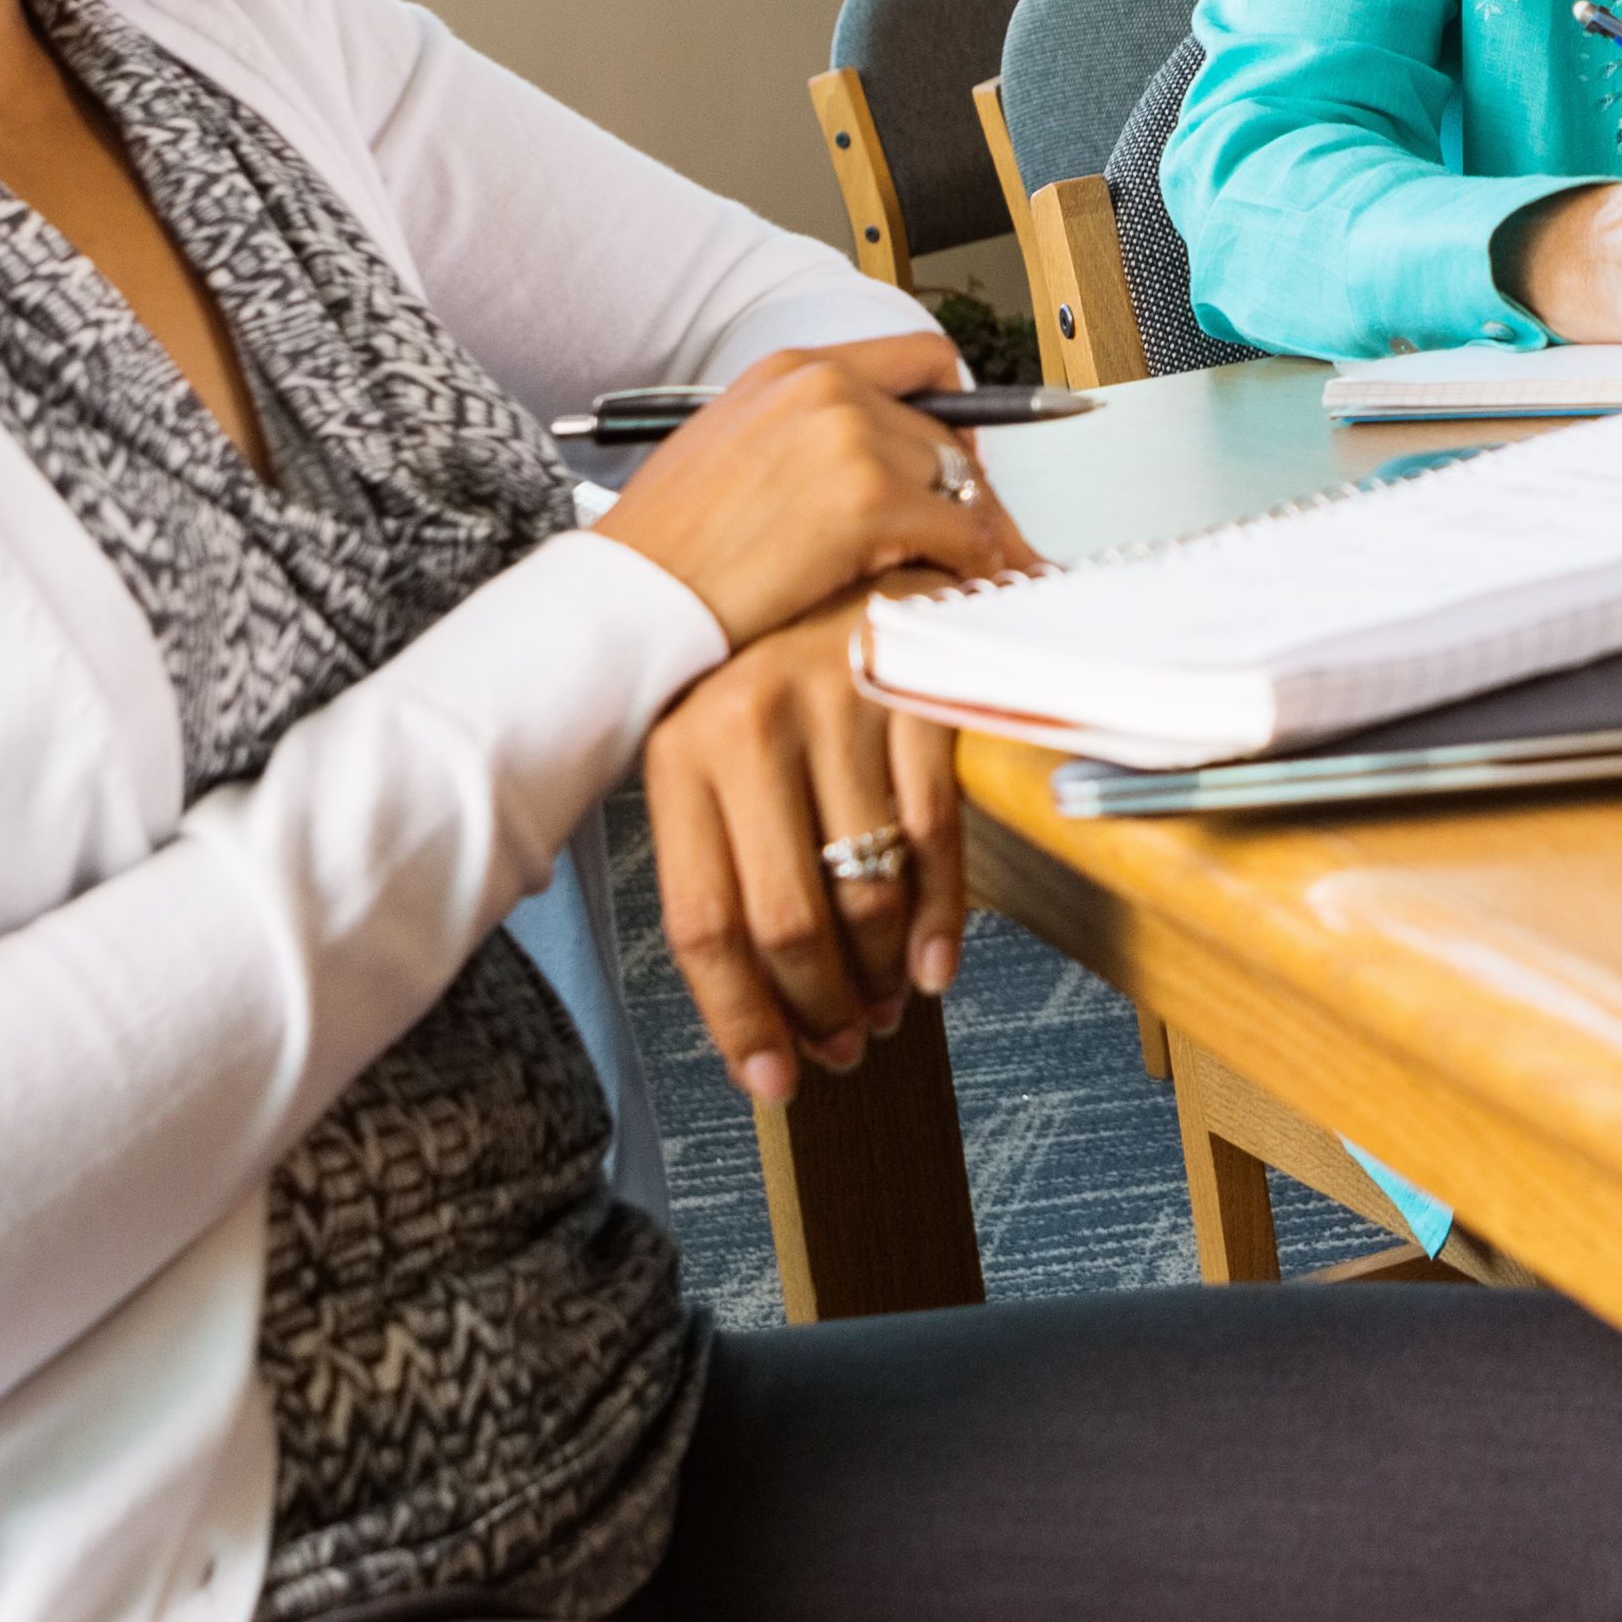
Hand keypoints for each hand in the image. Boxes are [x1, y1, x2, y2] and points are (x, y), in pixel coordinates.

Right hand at [591, 332, 1013, 646]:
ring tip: (963, 572)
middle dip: (964, 490)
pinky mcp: (869, 504)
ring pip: (959, 484)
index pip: (921, 360)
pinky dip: (969, 565)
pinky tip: (953, 589)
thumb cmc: (665, 544)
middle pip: (944, 433)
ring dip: (966, 533)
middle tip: (970, 537)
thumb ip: (804, 435)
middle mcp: (827, 389)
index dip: (953, 413)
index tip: (956, 459)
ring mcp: (851, 442)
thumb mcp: (730, 448)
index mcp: (792, 369)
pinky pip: (961, 532)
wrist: (627, 595)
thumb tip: (872, 459)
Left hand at [641, 572, 1004, 1102]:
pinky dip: (942, 921)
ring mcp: (836, 705)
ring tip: (887, 1005)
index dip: (739, 1016)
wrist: (853, 543)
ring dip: (882, 973)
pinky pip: (934, 838)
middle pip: (786, 921)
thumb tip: (753, 996)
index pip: (701, 920)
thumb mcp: (714, 742)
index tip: (772, 1078)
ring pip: (865, 890)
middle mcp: (748, 724)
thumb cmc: (780, 664)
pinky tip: (937, 965)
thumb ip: (722, 849)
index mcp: (679, 748)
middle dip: (820, 1007)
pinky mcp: (913, 691)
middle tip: (842, 1047)